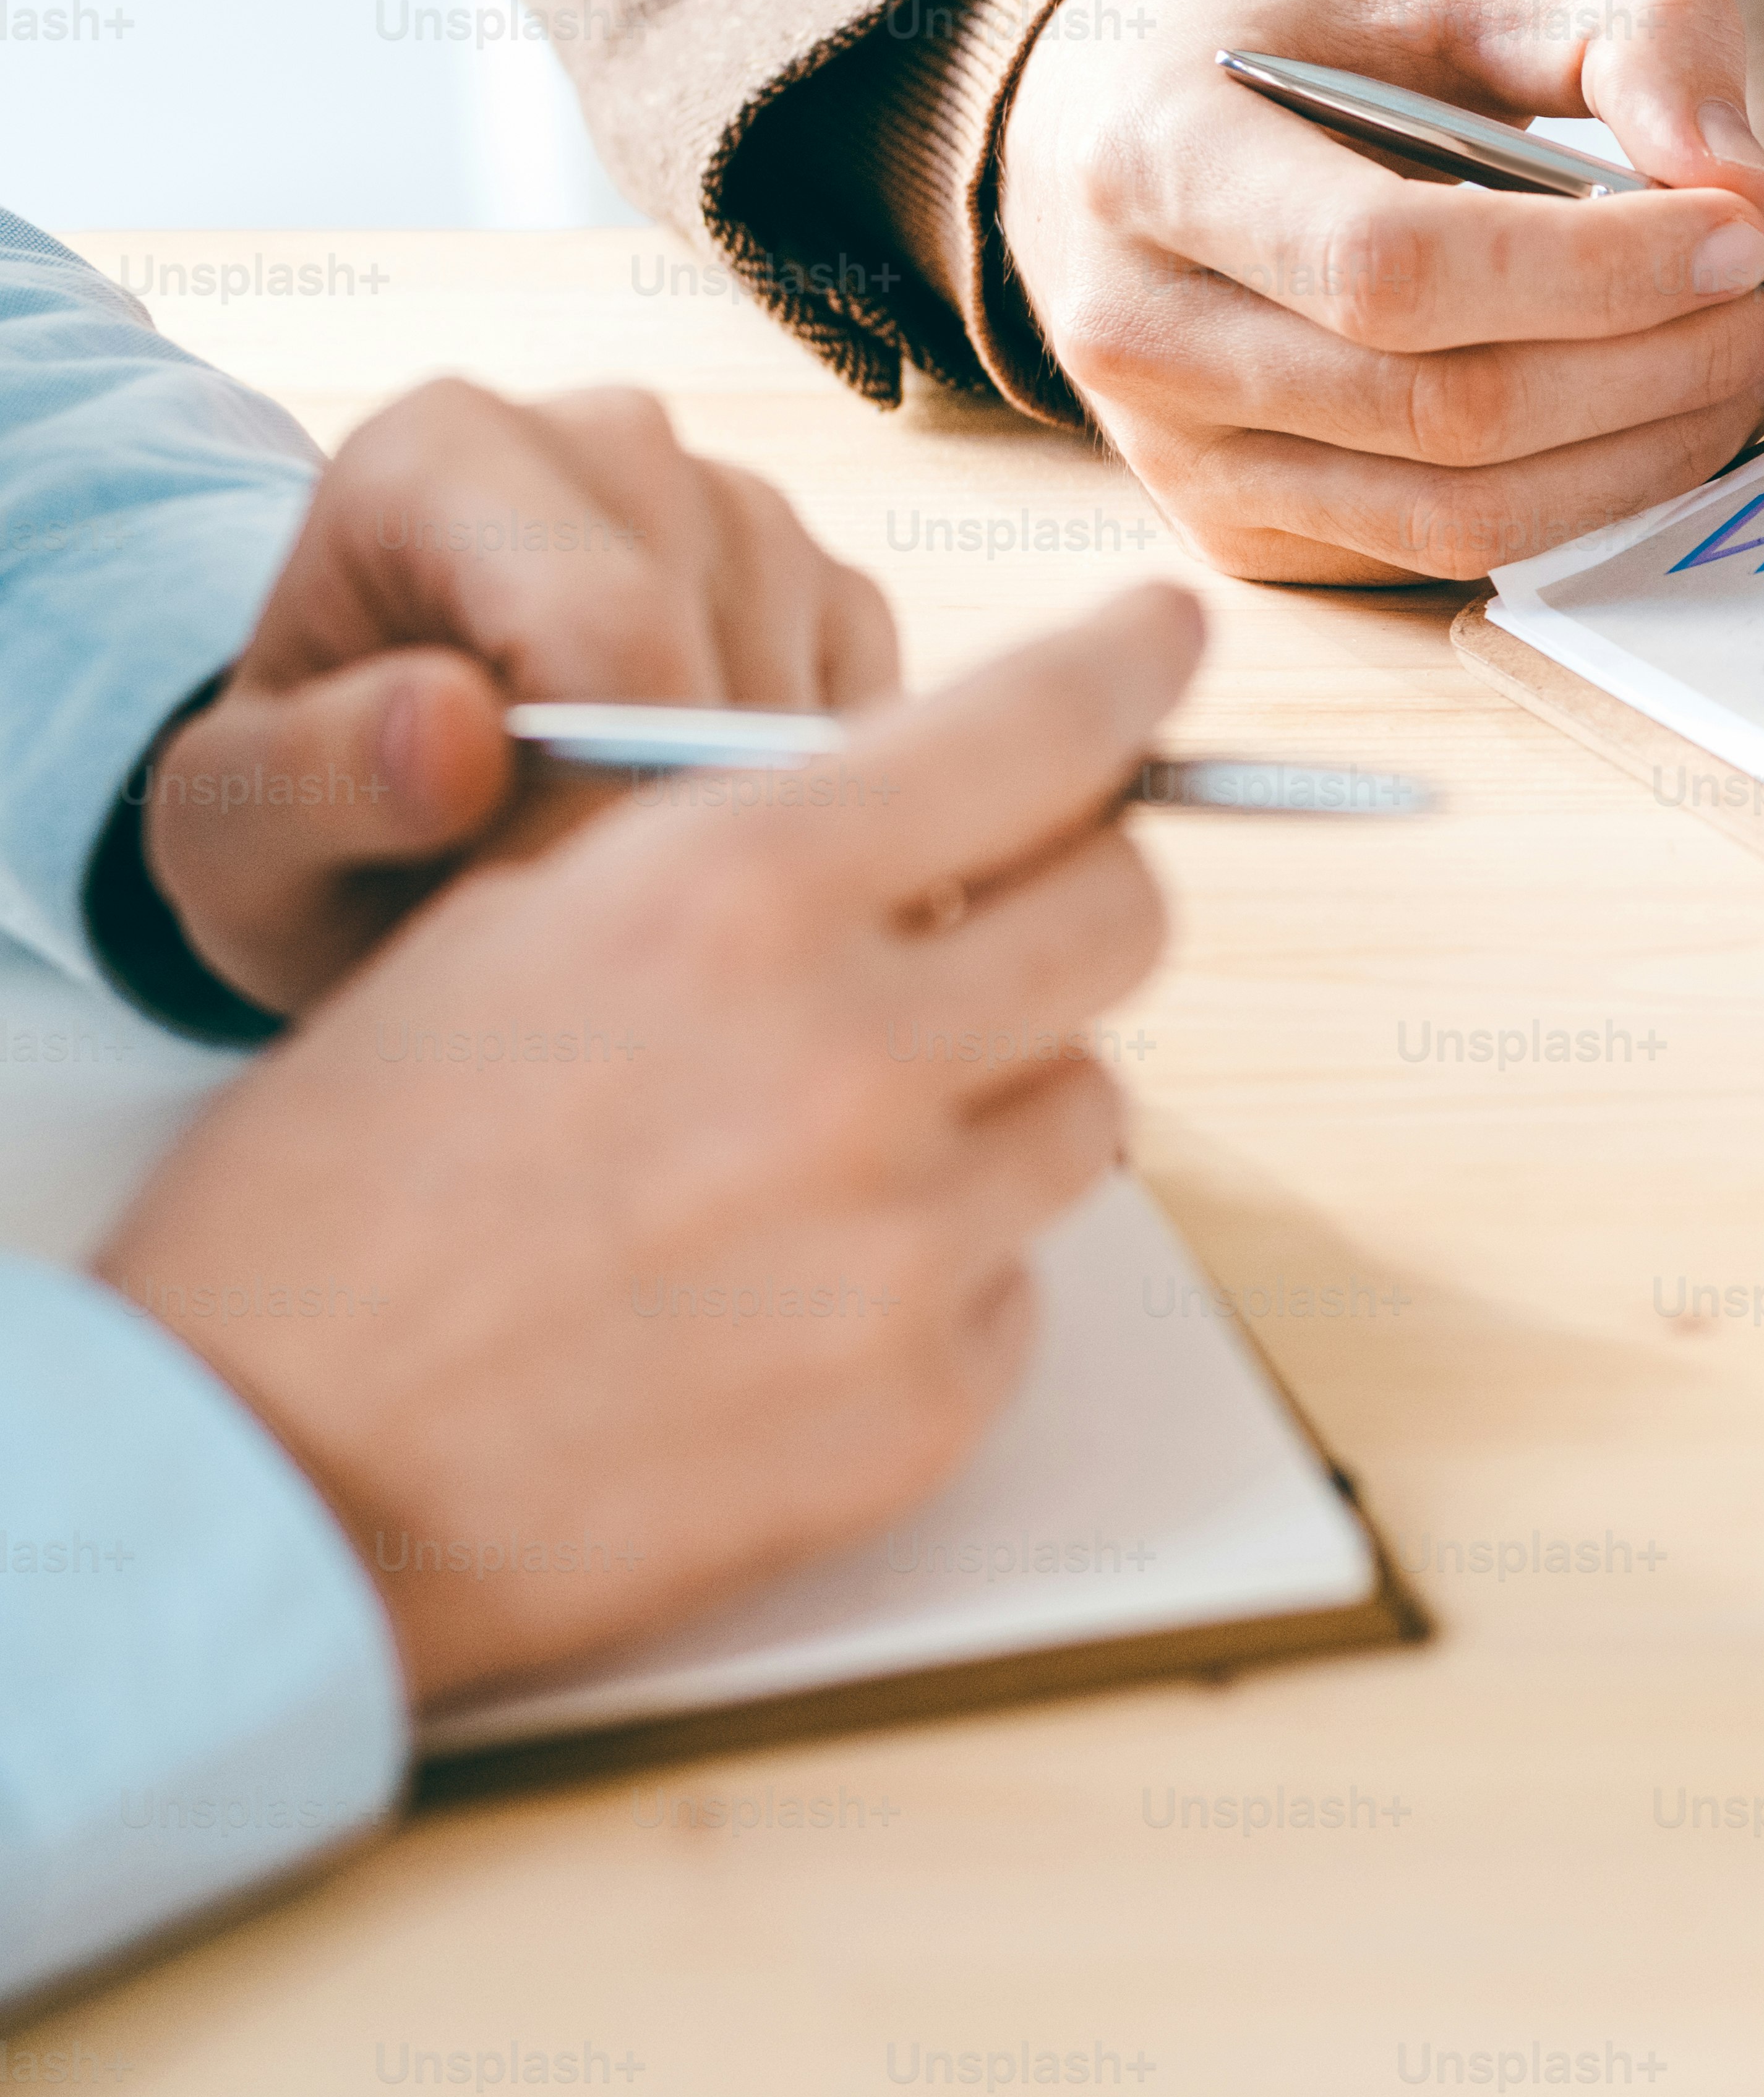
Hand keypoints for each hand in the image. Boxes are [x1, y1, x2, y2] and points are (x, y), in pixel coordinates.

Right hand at [90, 586, 1203, 1704]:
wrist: (263, 1459)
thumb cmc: (354, 1189)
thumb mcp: (515, 930)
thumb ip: (735, 844)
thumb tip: (924, 774)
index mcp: (733, 897)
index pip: (1038, 732)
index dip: (1124, 671)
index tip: (1166, 638)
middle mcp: (852, 1055)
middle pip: (1121, 915)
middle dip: (1073, 897)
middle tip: (993, 923)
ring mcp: (907, 1243)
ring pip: (1087, 1105)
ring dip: (997, 1099)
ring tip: (822, 1146)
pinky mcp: (925, 1402)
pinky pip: (1021, 1283)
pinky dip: (939, 1275)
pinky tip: (784, 1300)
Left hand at [142, 380, 899, 1015]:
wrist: (385, 811)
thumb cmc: (303, 822)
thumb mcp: (232, 839)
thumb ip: (307, 782)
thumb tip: (454, 724)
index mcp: (442, 448)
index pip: (607, 627)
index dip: (605, 808)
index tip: (548, 924)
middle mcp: (616, 439)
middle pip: (720, 667)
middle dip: (663, 831)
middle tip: (560, 924)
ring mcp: (746, 505)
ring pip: (812, 713)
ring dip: (730, 832)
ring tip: (604, 878)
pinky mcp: (836, 589)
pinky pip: (872, 735)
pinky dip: (798, 820)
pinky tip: (682, 838)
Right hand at [997, 0, 1763, 584]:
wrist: (1111, 113)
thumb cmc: (1301, 34)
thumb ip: (1626, 31)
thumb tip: (1750, 184)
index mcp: (1160, 163)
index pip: (1398, 268)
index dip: (1596, 271)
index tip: (1746, 233)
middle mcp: (1140, 333)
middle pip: (1453, 409)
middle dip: (1664, 364)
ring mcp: (1182, 459)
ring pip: (1465, 513)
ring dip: (1653, 449)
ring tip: (1756, 358)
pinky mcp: (1241, 534)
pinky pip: (1449, 552)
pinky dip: (1591, 495)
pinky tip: (1664, 412)